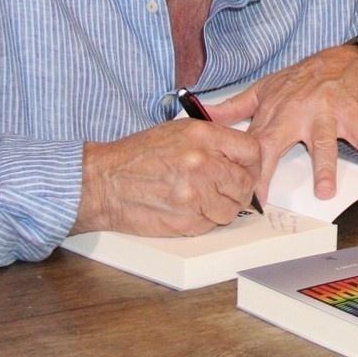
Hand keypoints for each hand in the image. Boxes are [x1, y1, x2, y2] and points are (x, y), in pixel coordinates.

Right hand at [71, 118, 263, 236]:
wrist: (104, 183)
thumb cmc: (136, 157)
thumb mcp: (178, 131)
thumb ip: (213, 139)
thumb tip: (240, 153)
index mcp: (203, 136)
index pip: (251, 150)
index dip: (253, 162)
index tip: (248, 168)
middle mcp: (203, 163)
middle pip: (246, 182)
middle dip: (241, 188)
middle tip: (228, 188)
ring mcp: (196, 194)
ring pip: (233, 208)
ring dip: (224, 207)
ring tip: (206, 199)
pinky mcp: (187, 220)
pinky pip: (213, 224)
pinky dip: (207, 220)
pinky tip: (191, 209)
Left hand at [204, 46, 357, 204]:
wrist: (344, 58)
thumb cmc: (303, 79)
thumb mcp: (266, 89)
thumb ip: (234, 107)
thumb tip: (199, 114)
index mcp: (274, 110)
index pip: (253, 143)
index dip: (242, 168)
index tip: (234, 193)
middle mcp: (297, 111)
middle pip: (278, 142)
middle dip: (268, 169)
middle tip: (261, 196)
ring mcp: (326, 111)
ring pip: (323, 141)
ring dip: (324, 166)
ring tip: (324, 191)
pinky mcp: (352, 111)